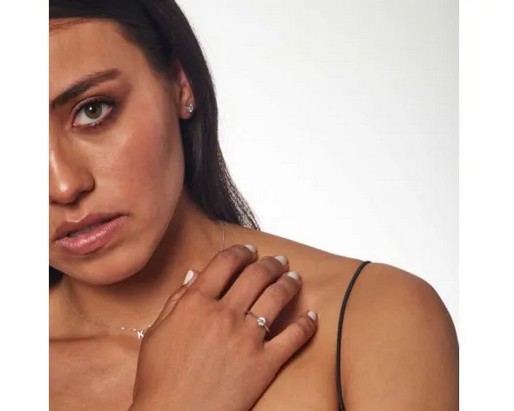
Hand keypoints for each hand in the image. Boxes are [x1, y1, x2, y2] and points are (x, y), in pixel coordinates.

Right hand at [129, 244, 317, 410]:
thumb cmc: (160, 379)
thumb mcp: (158, 332)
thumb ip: (177, 299)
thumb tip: (194, 273)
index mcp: (196, 304)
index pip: (225, 264)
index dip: (240, 252)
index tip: (249, 250)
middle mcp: (224, 314)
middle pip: (256, 275)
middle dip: (270, 263)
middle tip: (278, 261)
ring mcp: (246, 338)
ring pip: (277, 297)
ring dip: (289, 283)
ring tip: (294, 278)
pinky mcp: (264, 363)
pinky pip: (294, 336)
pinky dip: (307, 323)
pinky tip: (312, 315)